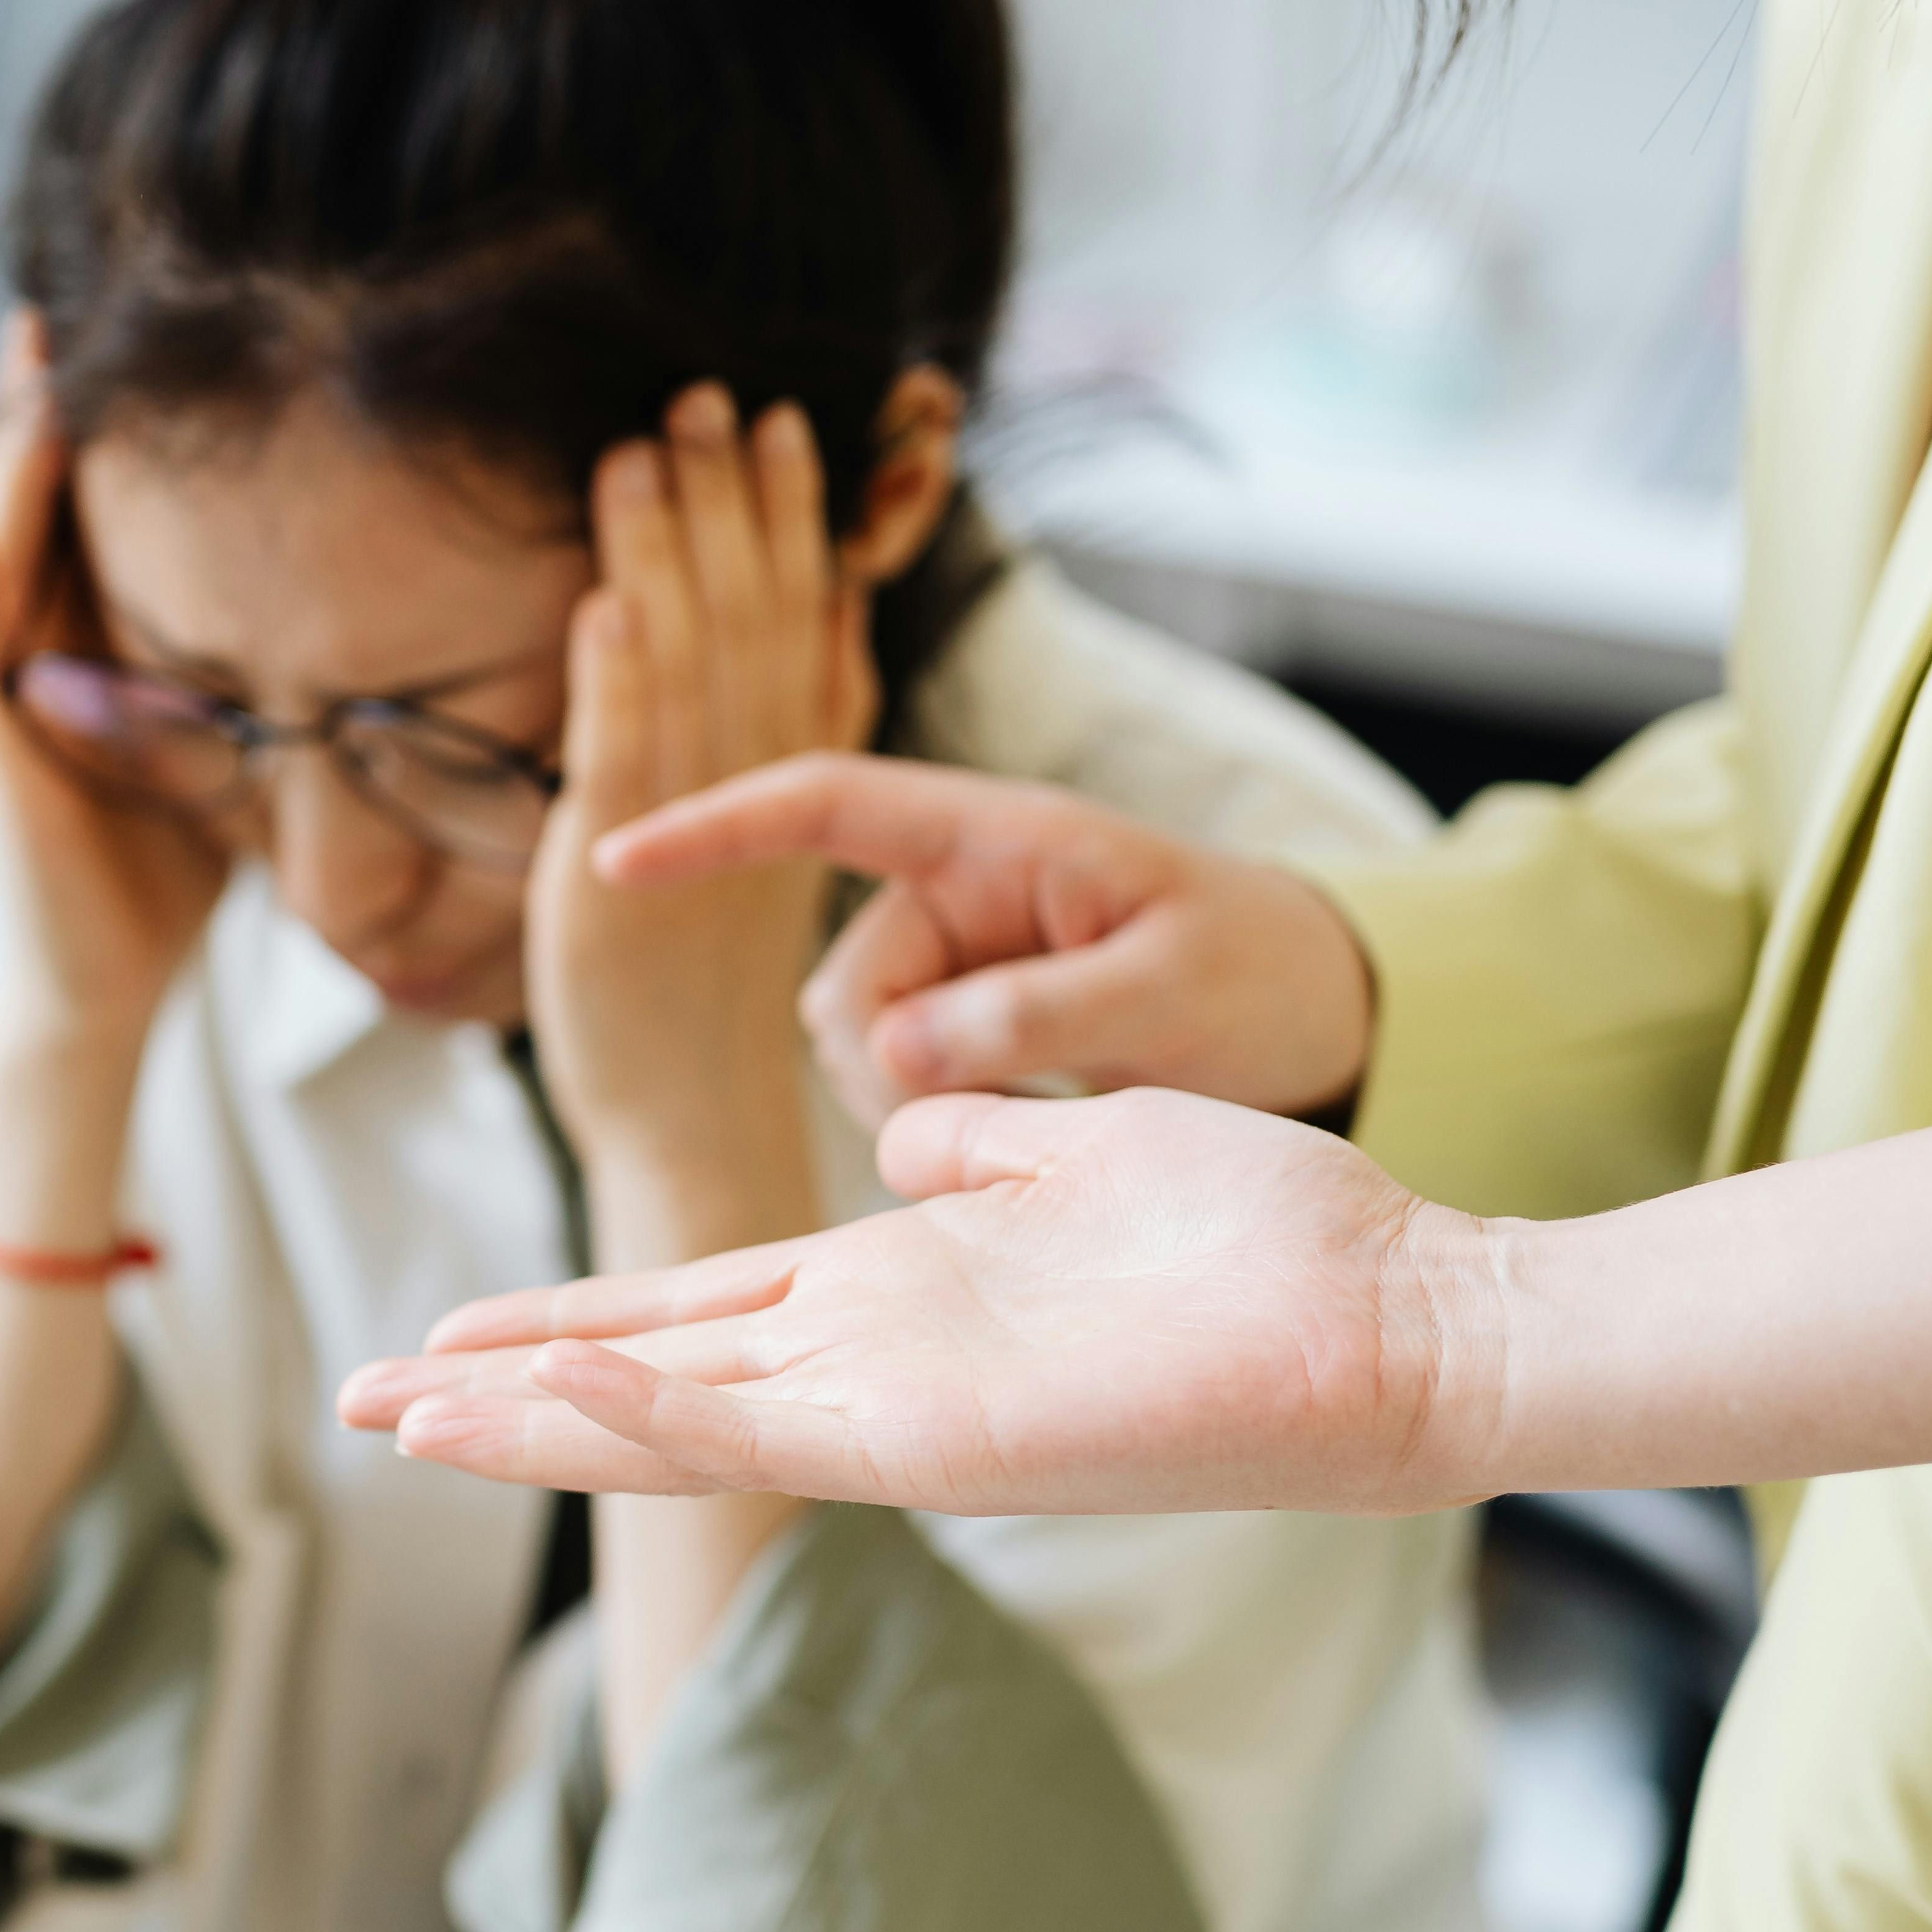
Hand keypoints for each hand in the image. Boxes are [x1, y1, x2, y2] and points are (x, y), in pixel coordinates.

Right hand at [0, 316, 228, 1065]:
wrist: (97, 981)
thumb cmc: (161, 870)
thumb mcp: (226, 745)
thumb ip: (256, 675)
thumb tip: (363, 618)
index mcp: (105, 643)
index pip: (110, 510)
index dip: (122, 421)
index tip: (154, 319)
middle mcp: (48, 651)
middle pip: (46, 505)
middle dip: (51, 405)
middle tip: (62, 300)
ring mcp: (14, 695)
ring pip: (0, 554)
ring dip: (5, 462)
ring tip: (18, 365)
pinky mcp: (1, 754)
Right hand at [335, 1087, 1500, 1517]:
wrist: (1403, 1319)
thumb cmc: (1271, 1239)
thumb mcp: (1087, 1152)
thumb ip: (982, 1154)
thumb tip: (903, 1134)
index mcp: (898, 1294)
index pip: (690, 1312)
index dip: (564, 1322)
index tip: (447, 1335)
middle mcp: (878, 1364)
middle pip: (647, 1377)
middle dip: (501, 1394)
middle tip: (362, 1404)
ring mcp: (903, 1414)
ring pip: (678, 1420)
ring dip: (539, 1418)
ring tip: (407, 1412)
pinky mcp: (948, 1442)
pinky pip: (777, 1428)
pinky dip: (662, 1415)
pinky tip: (562, 1397)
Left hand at [529, 387, 872, 1184]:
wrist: (692, 1128)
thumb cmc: (710, 1002)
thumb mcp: (760, 855)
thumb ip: (771, 753)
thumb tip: (785, 652)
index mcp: (801, 789)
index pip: (810, 628)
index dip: (801, 526)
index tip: (794, 427)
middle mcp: (759, 801)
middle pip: (753, 624)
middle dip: (730, 506)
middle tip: (706, 396)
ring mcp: (690, 839)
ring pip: (689, 671)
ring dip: (664, 557)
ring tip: (641, 452)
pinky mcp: (616, 884)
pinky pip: (624, 768)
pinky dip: (615, 682)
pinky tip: (603, 600)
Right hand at [594, 754, 1377, 1128]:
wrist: (1315, 1014)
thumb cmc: (1257, 970)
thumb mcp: (1167, 987)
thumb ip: (1033, 1013)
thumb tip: (894, 1054)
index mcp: (997, 837)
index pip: (825, 804)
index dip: (716, 830)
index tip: (616, 860)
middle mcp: (955, 891)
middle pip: (840, 985)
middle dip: (886, 1063)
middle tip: (994, 1114)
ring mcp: (954, 963)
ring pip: (856, 1047)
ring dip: (913, 1101)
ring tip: (1037, 1115)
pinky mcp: (962, 1029)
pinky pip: (895, 1082)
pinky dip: (935, 1119)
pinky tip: (1021, 1127)